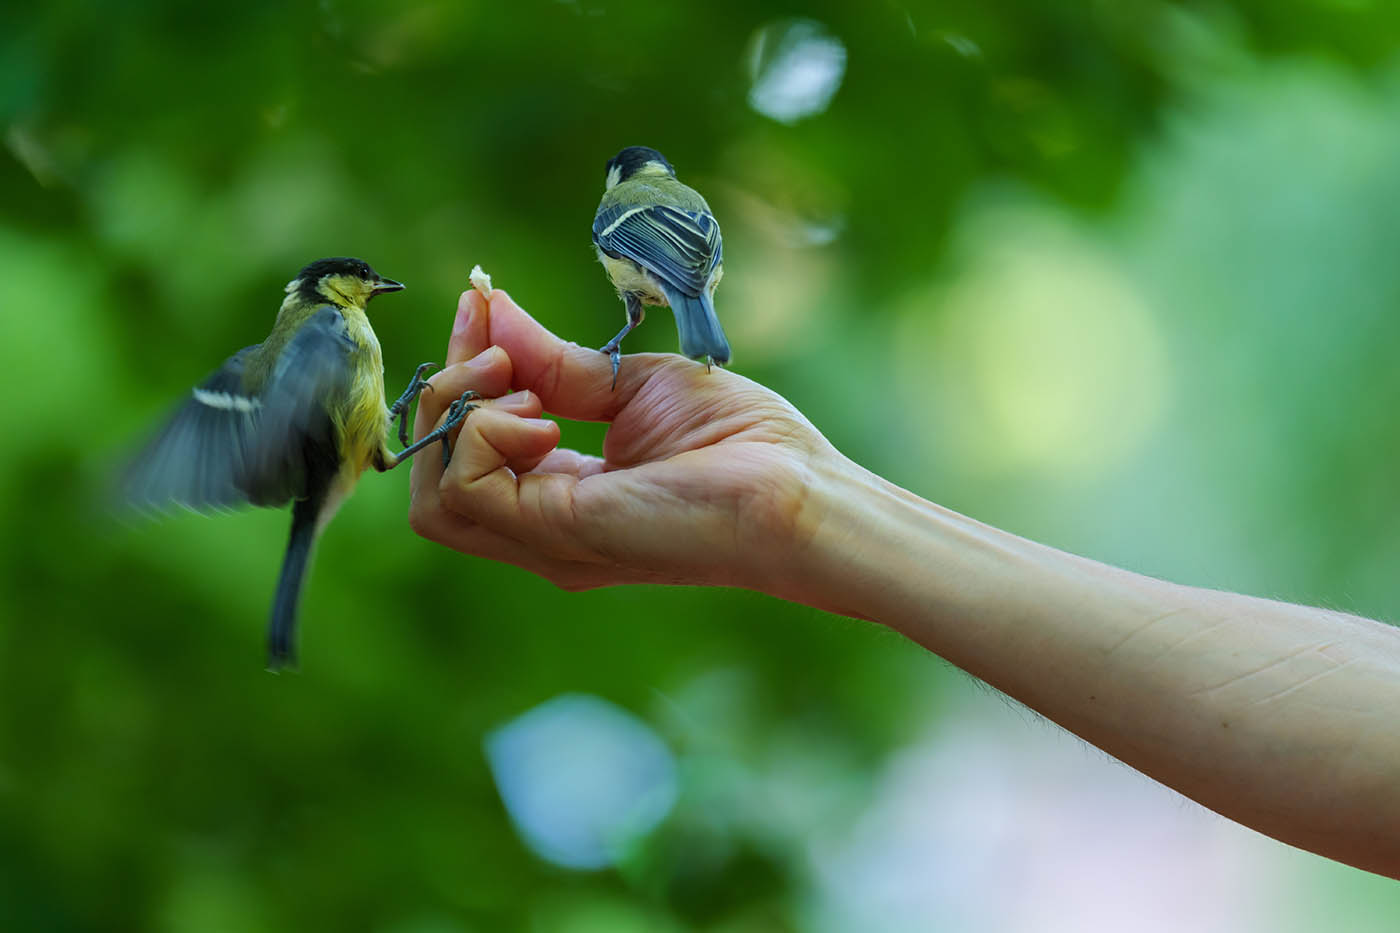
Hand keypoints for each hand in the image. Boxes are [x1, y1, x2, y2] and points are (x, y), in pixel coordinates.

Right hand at [408, 288, 839, 592]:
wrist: (797, 488)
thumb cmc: (740, 443)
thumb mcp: (631, 386)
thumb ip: (555, 363)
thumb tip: (492, 311)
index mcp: (559, 497)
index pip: (463, 449)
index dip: (458, 373)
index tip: (480, 305)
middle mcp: (540, 528)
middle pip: (432, 477)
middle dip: (445, 394)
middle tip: (498, 348)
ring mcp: (545, 539)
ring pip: (433, 494)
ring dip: (457, 417)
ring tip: (523, 387)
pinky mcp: (559, 532)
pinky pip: (466, 490)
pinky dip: (483, 436)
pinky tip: (541, 416)